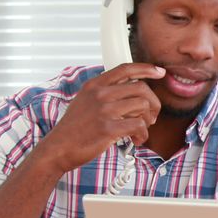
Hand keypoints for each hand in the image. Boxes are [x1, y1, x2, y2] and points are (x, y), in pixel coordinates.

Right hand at [37, 63, 163, 172]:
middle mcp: (100, 94)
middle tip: (151, 116)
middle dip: (153, 102)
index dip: (146, 68)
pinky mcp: (108, 128)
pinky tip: (137, 140)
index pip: (125, 68)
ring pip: (143, 105)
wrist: (58, 149)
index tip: (160, 72)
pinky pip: (139, 125)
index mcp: (95, 85)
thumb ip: (105, 92)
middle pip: (141, 88)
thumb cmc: (75, 128)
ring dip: (148, 120)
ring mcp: (104, 110)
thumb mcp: (85, 101)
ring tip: (141, 130)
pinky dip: (143, 134)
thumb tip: (135, 91)